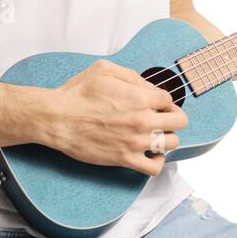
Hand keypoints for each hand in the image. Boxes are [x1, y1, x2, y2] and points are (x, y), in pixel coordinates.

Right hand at [43, 59, 187, 174]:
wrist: (58, 119)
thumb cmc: (77, 94)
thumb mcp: (104, 70)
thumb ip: (131, 75)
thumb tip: (147, 86)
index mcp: (140, 97)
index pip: (169, 99)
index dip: (163, 101)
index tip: (156, 104)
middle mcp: (142, 120)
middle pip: (179, 121)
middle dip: (173, 117)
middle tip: (162, 118)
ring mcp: (135, 141)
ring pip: (172, 143)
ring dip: (166, 138)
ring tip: (156, 136)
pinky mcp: (125, 159)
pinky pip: (155, 167)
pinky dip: (157, 161)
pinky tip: (150, 154)